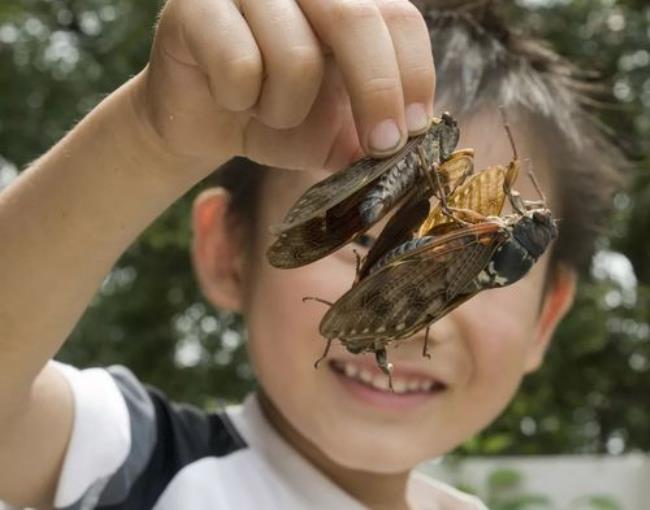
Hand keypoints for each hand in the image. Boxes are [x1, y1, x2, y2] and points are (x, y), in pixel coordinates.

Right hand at [138, 0, 435, 170]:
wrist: (206, 121)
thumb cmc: (275, 115)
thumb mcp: (336, 130)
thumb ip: (373, 132)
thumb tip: (416, 148)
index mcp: (343, 1)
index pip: (398, 18)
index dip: (414, 76)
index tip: (413, 132)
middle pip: (357, 21)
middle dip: (375, 94)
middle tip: (380, 146)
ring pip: (295, 55)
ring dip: (286, 109)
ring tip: (267, 112)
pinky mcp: (196, 6)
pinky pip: (238, 64)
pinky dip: (240, 101)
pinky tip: (229, 98)